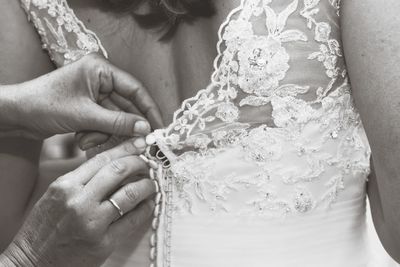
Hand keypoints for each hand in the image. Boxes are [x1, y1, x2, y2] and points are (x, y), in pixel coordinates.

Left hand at [0, 54, 162, 148]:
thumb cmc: (44, 106)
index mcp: (101, 69)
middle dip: (123, 127)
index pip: (135, 89)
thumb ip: (118, 122)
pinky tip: (82, 139)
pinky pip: (104, 123)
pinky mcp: (89, 106)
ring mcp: (94, 93)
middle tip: (136, 144)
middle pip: (126, 106)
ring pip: (115, 118)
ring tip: (87, 140)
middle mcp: (100, 79)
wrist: (15, 115)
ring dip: (105, 133)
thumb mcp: (85, 116)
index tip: (159, 128)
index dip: (149, 109)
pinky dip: (97, 134)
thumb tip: (146, 129)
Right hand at [1, 137, 154, 266]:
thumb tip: (112, 164)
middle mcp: (78, 201)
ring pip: (130, 194)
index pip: (101, 159)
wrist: (33, 263)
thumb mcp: (55, 195)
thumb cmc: (44, 228)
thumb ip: (81, 179)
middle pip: (118, 171)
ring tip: (151, 184)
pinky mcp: (103, 243)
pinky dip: (145, 209)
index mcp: (65, 185)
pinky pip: (132, 220)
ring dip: (146, 186)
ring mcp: (92, 222)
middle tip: (148, 164)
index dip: (125, 148)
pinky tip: (148, 204)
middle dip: (139, 163)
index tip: (139, 144)